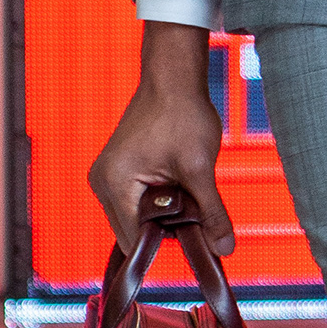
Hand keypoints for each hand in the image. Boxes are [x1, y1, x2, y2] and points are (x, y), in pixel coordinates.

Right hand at [90, 21, 234, 254]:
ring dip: (163, 215)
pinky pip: (136, 202)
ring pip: (136, 218)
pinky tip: (178, 184)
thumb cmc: (182, 114)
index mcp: (113, 184)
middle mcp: (101, 183)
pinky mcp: (117, 170)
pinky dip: (158, 201)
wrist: (173, 78)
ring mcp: (107, 176)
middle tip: (195, 208)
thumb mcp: (200, 169)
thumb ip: (211, 213)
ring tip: (186, 189)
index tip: (194, 239)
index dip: (165, 245)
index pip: (134, 241)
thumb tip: (225, 249)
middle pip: (133, 232)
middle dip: (165, 229)